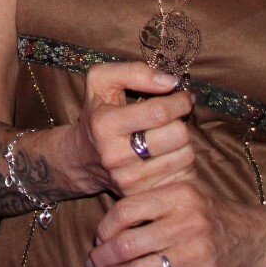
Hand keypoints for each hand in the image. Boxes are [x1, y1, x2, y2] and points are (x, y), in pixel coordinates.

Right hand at [70, 62, 194, 198]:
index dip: (179, 100)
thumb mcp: (101, 81)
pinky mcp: (141, 194)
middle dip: (182, 121)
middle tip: (175, 117)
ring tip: (169, 135)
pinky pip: (182, 176)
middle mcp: (115, 155)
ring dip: (184, 142)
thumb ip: (134, 72)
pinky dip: (181, 162)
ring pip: (184, 156)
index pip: (158, 112)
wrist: (82, 158)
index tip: (184, 95)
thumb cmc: (97, 114)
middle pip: (176, 135)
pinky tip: (169, 154)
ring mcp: (129, 179)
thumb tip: (171, 81)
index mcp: (104, 124)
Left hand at [86, 178, 265, 266]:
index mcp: (179, 195)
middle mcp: (188, 222)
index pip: (125, 211)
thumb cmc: (208, 212)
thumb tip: (105, 227)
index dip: (104, 228)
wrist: (253, 238)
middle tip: (94, 263)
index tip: (98, 238)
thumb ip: (149, 200)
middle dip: (102, 258)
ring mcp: (196, 253)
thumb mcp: (184, 190)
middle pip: (127, 245)